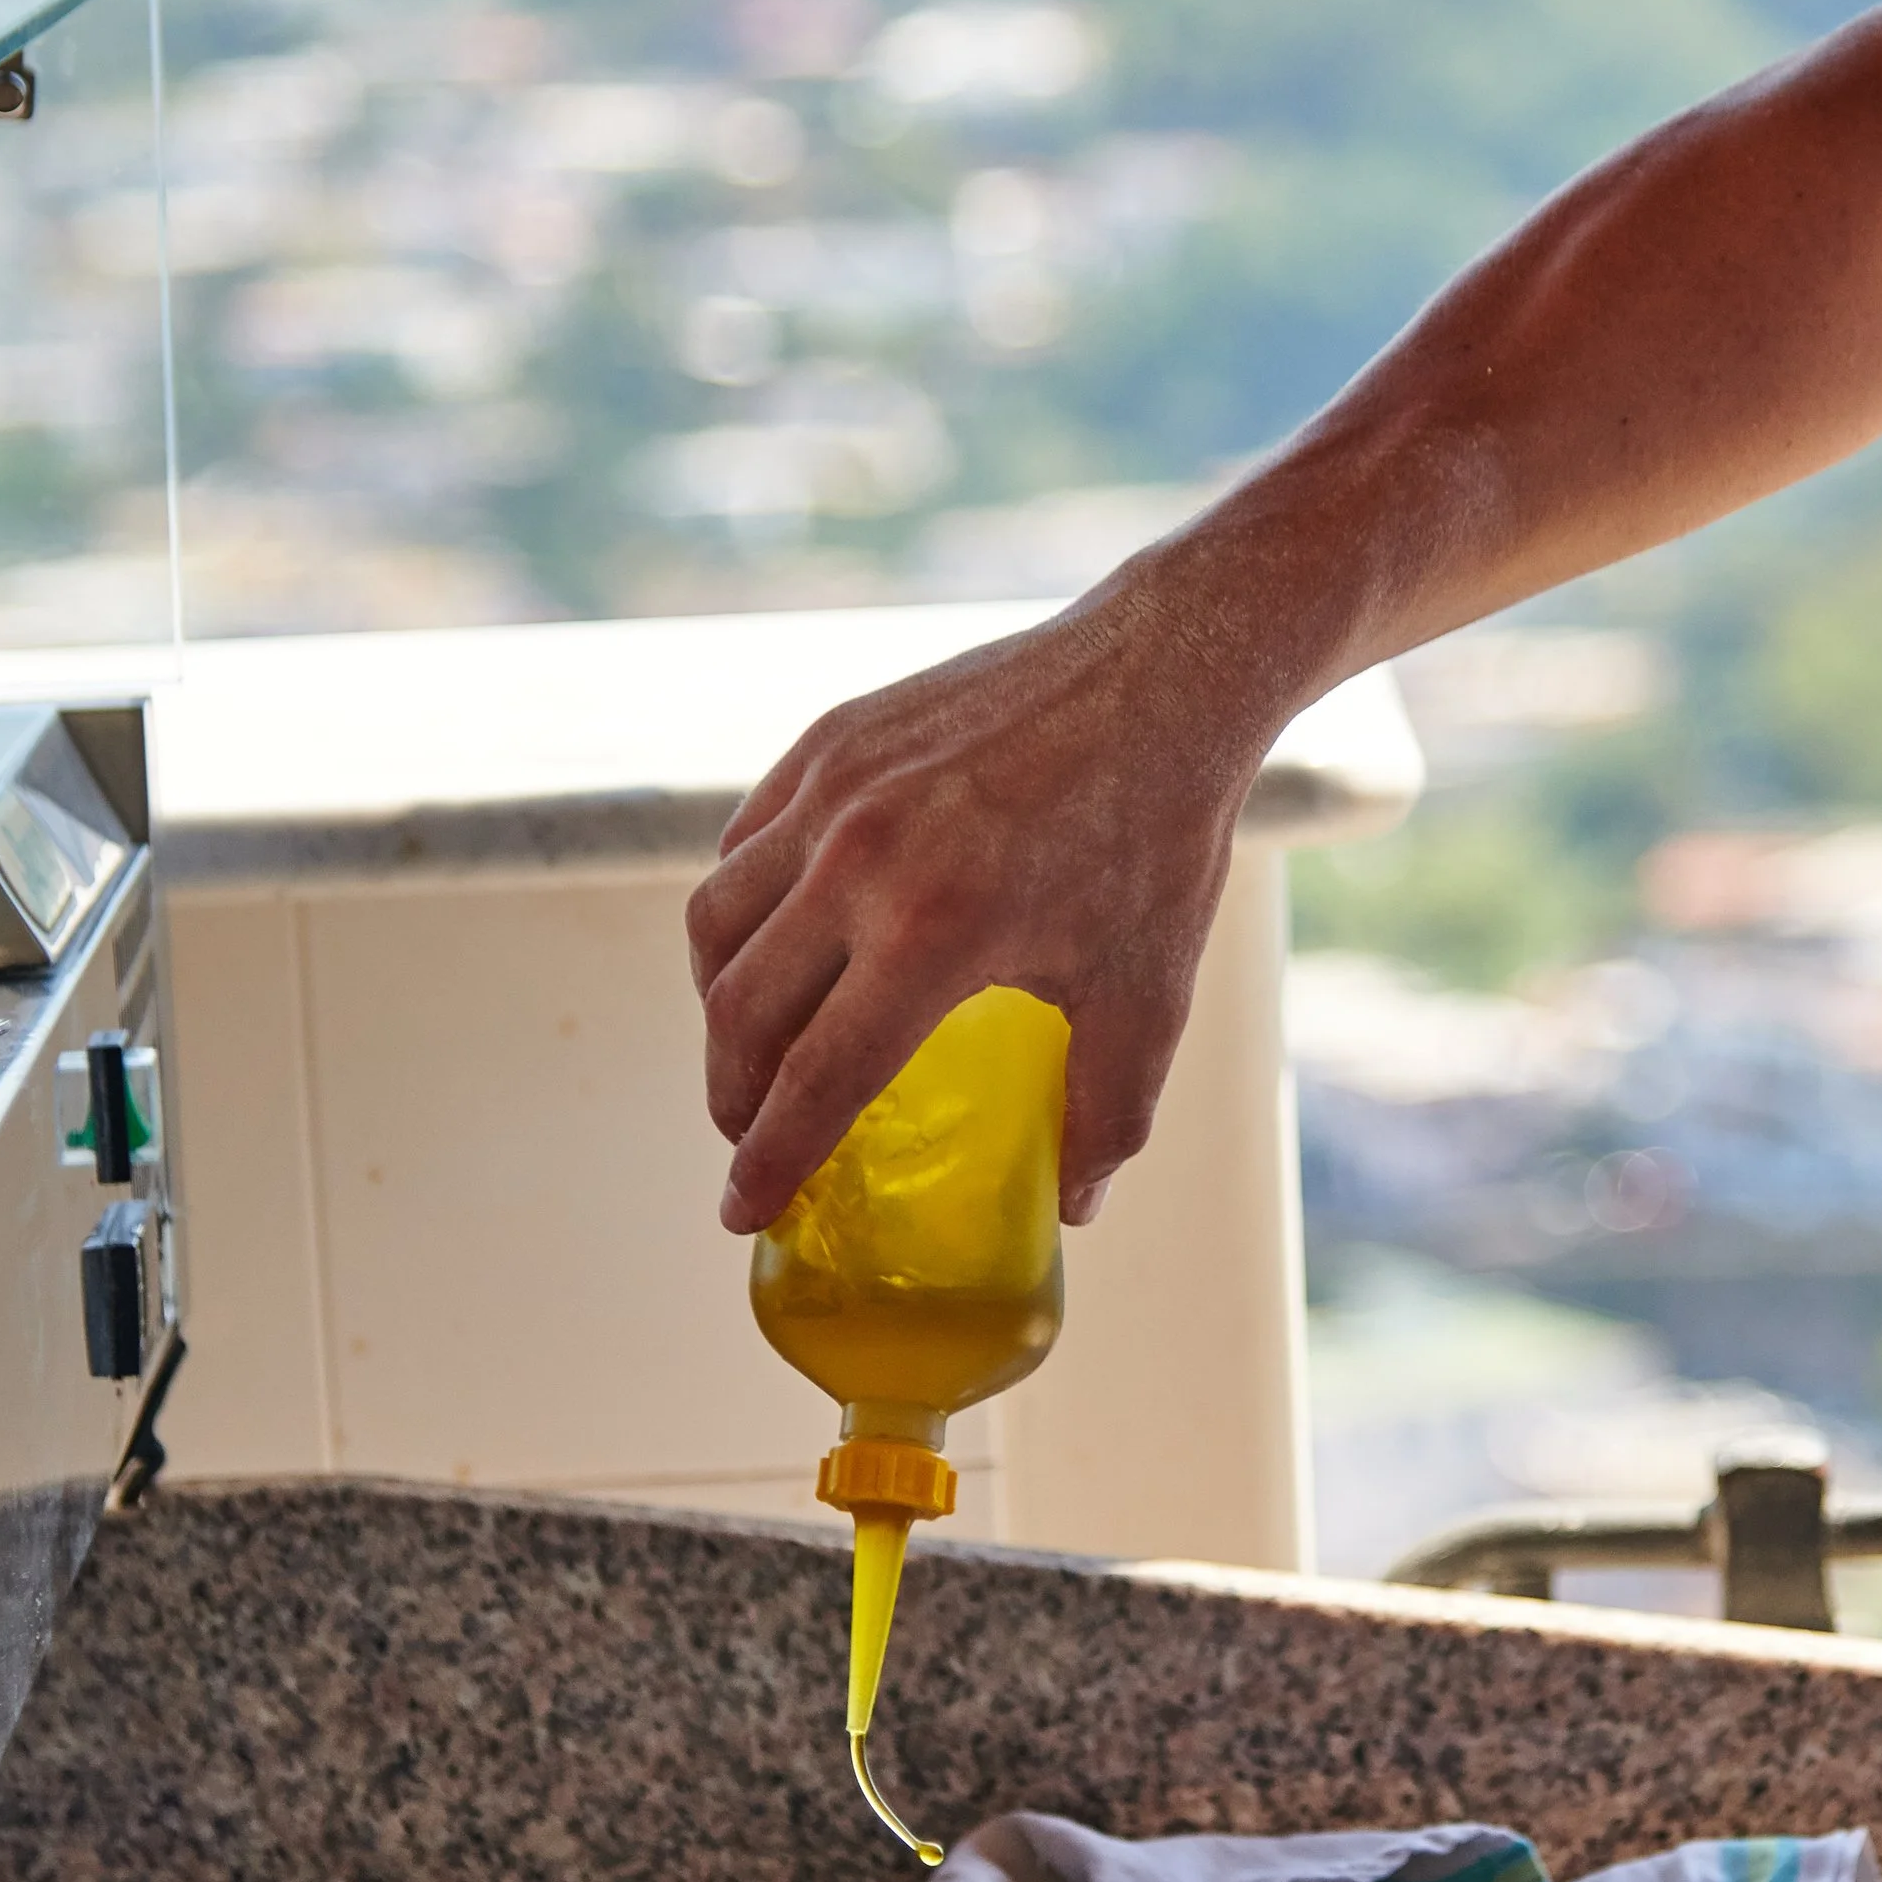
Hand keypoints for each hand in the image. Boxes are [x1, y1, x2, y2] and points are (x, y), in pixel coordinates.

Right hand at [686, 551, 1291, 1232]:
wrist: (1164, 670)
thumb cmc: (1158, 833)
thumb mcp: (1147, 994)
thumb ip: (1107, 1112)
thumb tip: (1074, 1203)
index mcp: (933, 932)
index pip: (815, 1078)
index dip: (770, 1160)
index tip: (742, 1211)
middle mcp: (860, 859)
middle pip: (742, 1012)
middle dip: (733, 1097)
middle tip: (752, 1137)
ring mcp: (833, 790)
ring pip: (718, 924)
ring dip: (719, 1006)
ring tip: (751, 1050)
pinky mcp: (830, 741)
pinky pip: (745, 847)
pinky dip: (738, 913)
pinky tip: (775, 947)